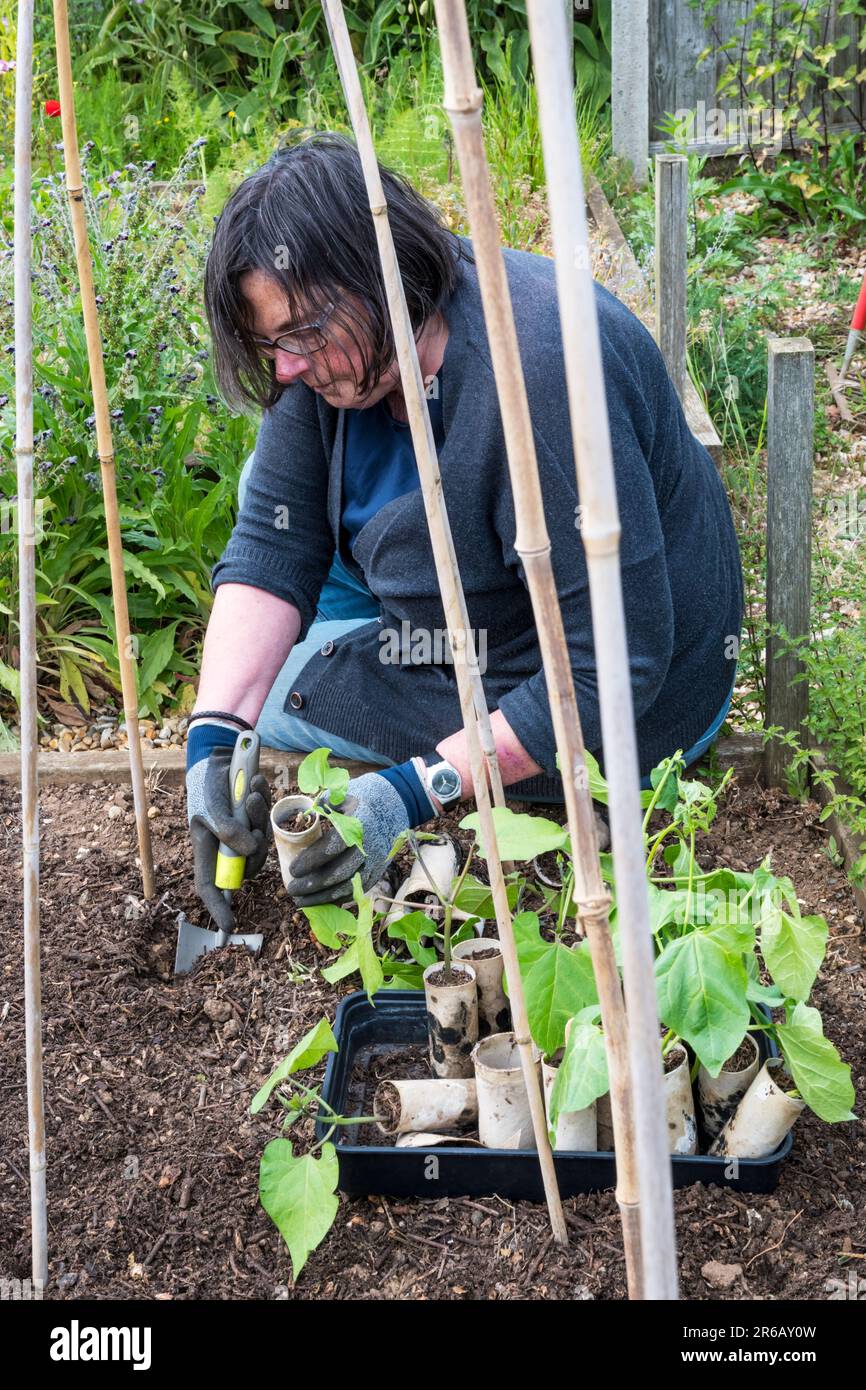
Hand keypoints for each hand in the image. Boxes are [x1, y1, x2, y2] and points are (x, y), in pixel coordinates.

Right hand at [186, 745, 270, 930]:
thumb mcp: (210, 805)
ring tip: (253, 792)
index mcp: (206, 847)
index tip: (229, 925)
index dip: (217, 907)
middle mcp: (224, 845)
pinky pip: (267, 822)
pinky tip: (256, 784)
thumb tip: (248, 851)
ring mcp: (241, 832)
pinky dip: (265, 804)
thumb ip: (227, 830)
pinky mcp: (255, 818)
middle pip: (246, 864)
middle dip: (254, 845)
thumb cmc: (207, 780)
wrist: (219, 752)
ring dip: (261, 818)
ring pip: (260, 843)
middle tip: (253, 812)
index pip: (210, 885)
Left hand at [283, 771, 415, 906]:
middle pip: (339, 873)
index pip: (332, 848)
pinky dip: (339, 897)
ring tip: (301, 901)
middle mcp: (369, 846)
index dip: (311, 861)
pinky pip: (358, 889)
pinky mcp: (379, 869)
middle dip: (313, 885)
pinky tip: (321, 900)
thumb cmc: (364, 796)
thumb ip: (322, 806)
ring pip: (349, 886)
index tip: (293, 869)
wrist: (397, 802)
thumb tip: (301, 820)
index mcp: (359, 824)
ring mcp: (376, 860)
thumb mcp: (343, 792)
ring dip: (324, 897)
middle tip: (292, 889)